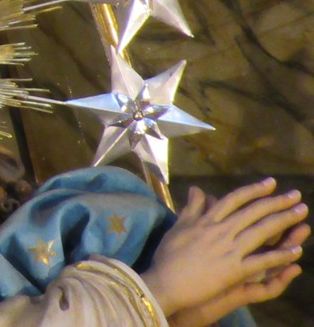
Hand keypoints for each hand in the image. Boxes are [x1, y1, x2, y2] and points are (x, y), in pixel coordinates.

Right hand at [140, 178, 307, 315]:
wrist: (166, 282)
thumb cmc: (168, 256)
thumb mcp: (178, 227)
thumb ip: (191, 208)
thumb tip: (196, 189)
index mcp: (207, 220)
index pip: (235, 200)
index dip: (254, 190)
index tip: (271, 183)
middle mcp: (221, 230)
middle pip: (253, 212)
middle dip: (276, 202)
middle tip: (296, 196)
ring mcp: (229, 249)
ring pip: (261, 231)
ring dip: (284, 220)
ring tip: (301, 212)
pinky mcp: (234, 269)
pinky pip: (261, 261)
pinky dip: (279, 256)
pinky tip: (296, 251)